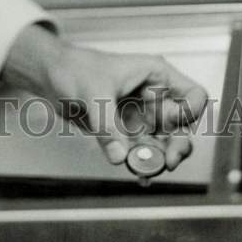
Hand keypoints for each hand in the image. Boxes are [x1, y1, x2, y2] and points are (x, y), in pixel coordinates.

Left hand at [3, 24, 207, 167]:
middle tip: (168, 161)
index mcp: (154, 76)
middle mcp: (152, 97)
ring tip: (147, 169)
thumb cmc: (73, 67)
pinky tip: (139, 175)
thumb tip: (121, 155)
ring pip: (163, 144)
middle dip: (178, 145)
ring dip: (159, 159)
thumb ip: (108, 124)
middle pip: (182, 127)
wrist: (48, 75)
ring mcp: (139, 116)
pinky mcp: (124, 131)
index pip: (192, 95)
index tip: (174, 126)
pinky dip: (142, 164)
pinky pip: (141, 152)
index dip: (189, 114)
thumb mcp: (93, 91)